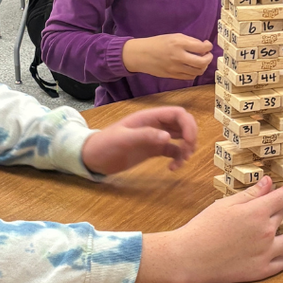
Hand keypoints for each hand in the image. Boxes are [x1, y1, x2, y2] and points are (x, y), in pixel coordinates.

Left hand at [81, 106, 197, 174]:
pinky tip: (172, 168)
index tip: (189, 142)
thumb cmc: (105, 145)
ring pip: (180, 138)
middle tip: (188, 152)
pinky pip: (172, 151)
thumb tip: (168, 137)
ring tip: (180, 162)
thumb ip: (145, 136)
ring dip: (186, 149)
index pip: (178, 114)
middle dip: (191, 137)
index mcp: (149, 117)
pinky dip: (177, 158)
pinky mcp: (152, 150)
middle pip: (183, 125)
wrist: (92, 157)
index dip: (189, 125)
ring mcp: (154, 137)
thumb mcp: (124, 140)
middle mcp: (155, 125)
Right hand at [122, 34, 212, 80]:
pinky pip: (189, 77)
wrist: (141, 55)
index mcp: (179, 43)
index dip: (208, 46)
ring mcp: (175, 68)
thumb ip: (189, 41)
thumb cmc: (158, 43)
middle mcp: (178, 57)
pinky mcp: (173, 75)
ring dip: (203, 67)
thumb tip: (203, 47)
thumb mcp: (174, 36)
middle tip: (207, 55)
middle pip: (202, 62)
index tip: (207, 45)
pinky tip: (192, 67)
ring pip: (197, 71)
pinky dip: (194, 73)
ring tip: (201, 61)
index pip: (201, 48)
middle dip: (209, 58)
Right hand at [135, 176, 282, 282]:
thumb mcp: (225, 205)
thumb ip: (250, 194)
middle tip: (277, 203)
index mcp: (257, 213)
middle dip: (282, 206)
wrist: (189, 257)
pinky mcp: (261, 271)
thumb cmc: (203, 228)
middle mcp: (266, 232)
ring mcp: (266, 253)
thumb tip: (268, 183)